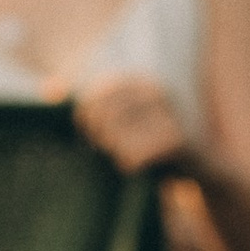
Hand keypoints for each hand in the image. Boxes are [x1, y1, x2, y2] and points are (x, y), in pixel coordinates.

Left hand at [71, 74, 197, 180]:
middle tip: (110, 151)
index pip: (93, 96)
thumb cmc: (151, 146)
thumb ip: (85, 106)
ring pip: (115, 139)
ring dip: (115, 155)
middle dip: (99, 139)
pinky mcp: (177, 141)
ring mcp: (169, 114)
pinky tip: (137, 168)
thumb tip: (47, 89)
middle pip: (101, 117)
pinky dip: (130, 166)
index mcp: (139, 81)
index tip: (93, 136)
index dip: (86, 120)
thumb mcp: (121, 123)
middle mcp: (156, 90)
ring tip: (125, 159)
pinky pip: (134, 156)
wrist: (202, 169)